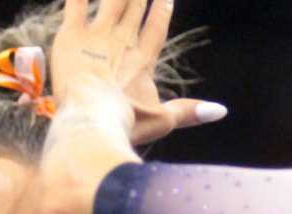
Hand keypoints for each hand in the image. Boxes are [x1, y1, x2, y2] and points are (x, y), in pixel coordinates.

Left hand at [52, 0, 222, 145]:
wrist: (94, 118)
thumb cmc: (126, 124)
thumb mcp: (162, 121)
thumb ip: (189, 112)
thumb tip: (221, 111)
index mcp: (142, 61)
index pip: (156, 28)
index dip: (161, 11)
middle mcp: (122, 42)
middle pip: (133, 7)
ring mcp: (97, 36)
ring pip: (111, 0)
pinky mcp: (71, 36)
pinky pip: (75, 3)